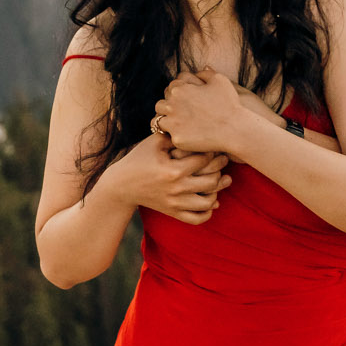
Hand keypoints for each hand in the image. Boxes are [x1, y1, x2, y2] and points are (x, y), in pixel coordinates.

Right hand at [100, 134, 231, 224]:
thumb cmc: (139, 159)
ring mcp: (175, 204)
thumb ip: (175, 134)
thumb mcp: (154, 143)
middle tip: (223, 161)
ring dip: (218, 191)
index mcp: (173, 170)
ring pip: (208, 202)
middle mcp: (176, 189)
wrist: (121, 185)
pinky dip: (208, 211)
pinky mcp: (172, 213)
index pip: (204, 160)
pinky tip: (211, 200)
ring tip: (220, 181)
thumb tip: (197, 126)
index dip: (213, 151)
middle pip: (211, 181)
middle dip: (220, 169)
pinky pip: (197, 219)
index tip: (214, 146)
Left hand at [155, 69, 257, 159]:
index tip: (186, 99)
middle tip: (180, 113)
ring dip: (166, 120)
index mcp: (179, 89)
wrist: (234, 129)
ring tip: (177, 124)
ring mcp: (173, 123)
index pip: (170, 88)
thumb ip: (207, 73)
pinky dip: (175, 134)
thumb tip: (203, 67)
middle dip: (169, 107)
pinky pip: (168, 136)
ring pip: (158, 120)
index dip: (178, 93)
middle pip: (160, 104)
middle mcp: (172, 105)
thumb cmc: (229, 104)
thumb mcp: (221, 81)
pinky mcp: (177, 139)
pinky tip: (184, 134)